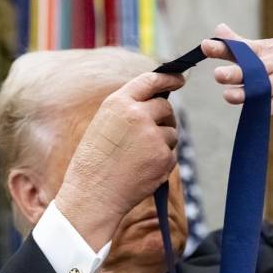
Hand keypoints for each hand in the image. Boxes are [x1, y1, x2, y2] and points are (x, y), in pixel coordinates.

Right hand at [55, 71, 185, 249]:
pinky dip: (162, 162)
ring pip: (172, 133)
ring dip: (163, 143)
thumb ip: (128, 110)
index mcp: (118, 103)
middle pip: (166, 108)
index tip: (179, 79)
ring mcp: (153, 136)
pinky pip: (172, 154)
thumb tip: (159, 104)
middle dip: (164, 119)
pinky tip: (143, 170)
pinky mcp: (164, 157)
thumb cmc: (94, 162)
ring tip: (139, 158)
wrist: (93, 194)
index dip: (168, 78)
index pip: (150, 81)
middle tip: (153, 134)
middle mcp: (137, 115)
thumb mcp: (104, 125)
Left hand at [202, 23, 272, 114]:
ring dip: (247, 92)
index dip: (224, 48)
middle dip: (236, 71)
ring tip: (230, 96)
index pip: (243, 48)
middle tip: (219, 74)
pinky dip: (267, 108)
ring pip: (264, 87)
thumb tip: (217, 30)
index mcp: (270, 49)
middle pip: (252, 67)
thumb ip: (243, 44)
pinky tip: (254, 112)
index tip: (206, 46)